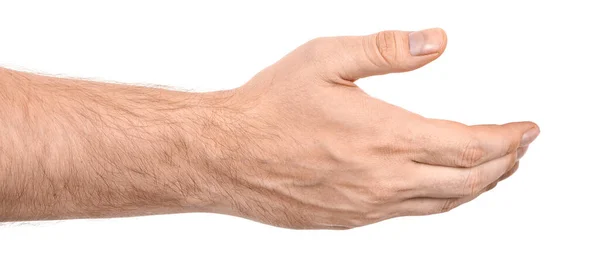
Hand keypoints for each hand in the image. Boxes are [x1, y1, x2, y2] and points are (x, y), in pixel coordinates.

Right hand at [210, 28, 539, 228]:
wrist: (225, 155)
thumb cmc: (270, 107)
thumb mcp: (326, 59)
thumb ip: (387, 50)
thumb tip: (437, 42)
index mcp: (385, 138)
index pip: (470, 145)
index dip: (508, 138)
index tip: (527, 129)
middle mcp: (383, 180)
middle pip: (468, 182)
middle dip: (502, 164)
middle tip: (517, 149)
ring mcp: (368, 207)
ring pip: (443, 204)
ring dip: (476, 186)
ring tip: (491, 170)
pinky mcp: (350, 220)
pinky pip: (409, 215)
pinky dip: (439, 200)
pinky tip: (438, 187)